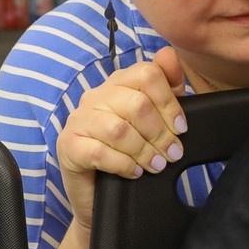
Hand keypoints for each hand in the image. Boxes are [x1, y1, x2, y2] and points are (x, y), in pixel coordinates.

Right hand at [55, 47, 188, 229]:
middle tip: (172, 153)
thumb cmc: (130, 152)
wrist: (101, 194)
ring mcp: (78, 120)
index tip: (180, 127)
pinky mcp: (68, 146)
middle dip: (160, 133)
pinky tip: (134, 172)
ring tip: (156, 165)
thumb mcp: (155, 118)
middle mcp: (95, 96)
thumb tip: (169, 54)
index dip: (169, 102)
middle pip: (136, 103)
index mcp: (118, 84)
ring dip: (144, 150)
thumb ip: (167, 87)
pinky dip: (123, 164)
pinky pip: (99, 152)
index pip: (146, 74)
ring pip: (118, 129)